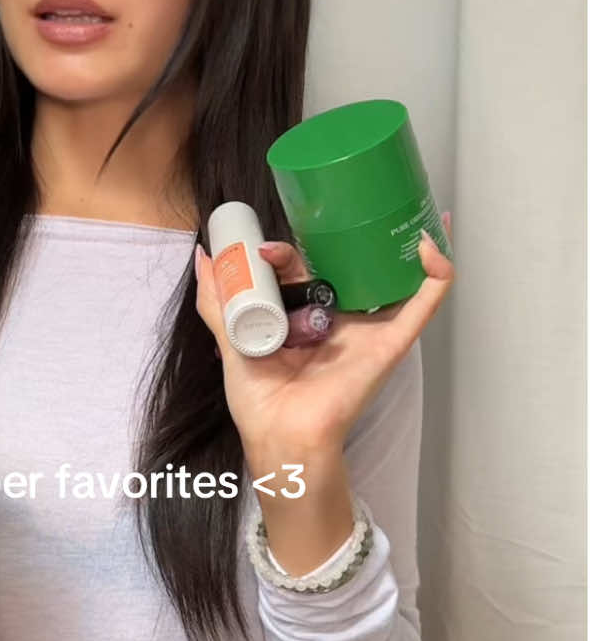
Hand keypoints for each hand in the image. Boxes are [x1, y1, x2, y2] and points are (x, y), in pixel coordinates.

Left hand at [195, 212, 454, 465]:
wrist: (282, 434)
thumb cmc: (260, 400)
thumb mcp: (230, 338)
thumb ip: (217, 300)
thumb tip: (204, 256)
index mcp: (305, 316)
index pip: (304, 269)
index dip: (286, 253)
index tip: (261, 251)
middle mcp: (339, 317)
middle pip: (345, 265)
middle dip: (332, 238)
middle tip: (301, 234)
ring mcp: (368, 326)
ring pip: (393, 274)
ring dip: (398, 240)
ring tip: (390, 206)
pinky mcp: (391, 341)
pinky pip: (424, 303)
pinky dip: (436, 273)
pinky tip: (428, 244)